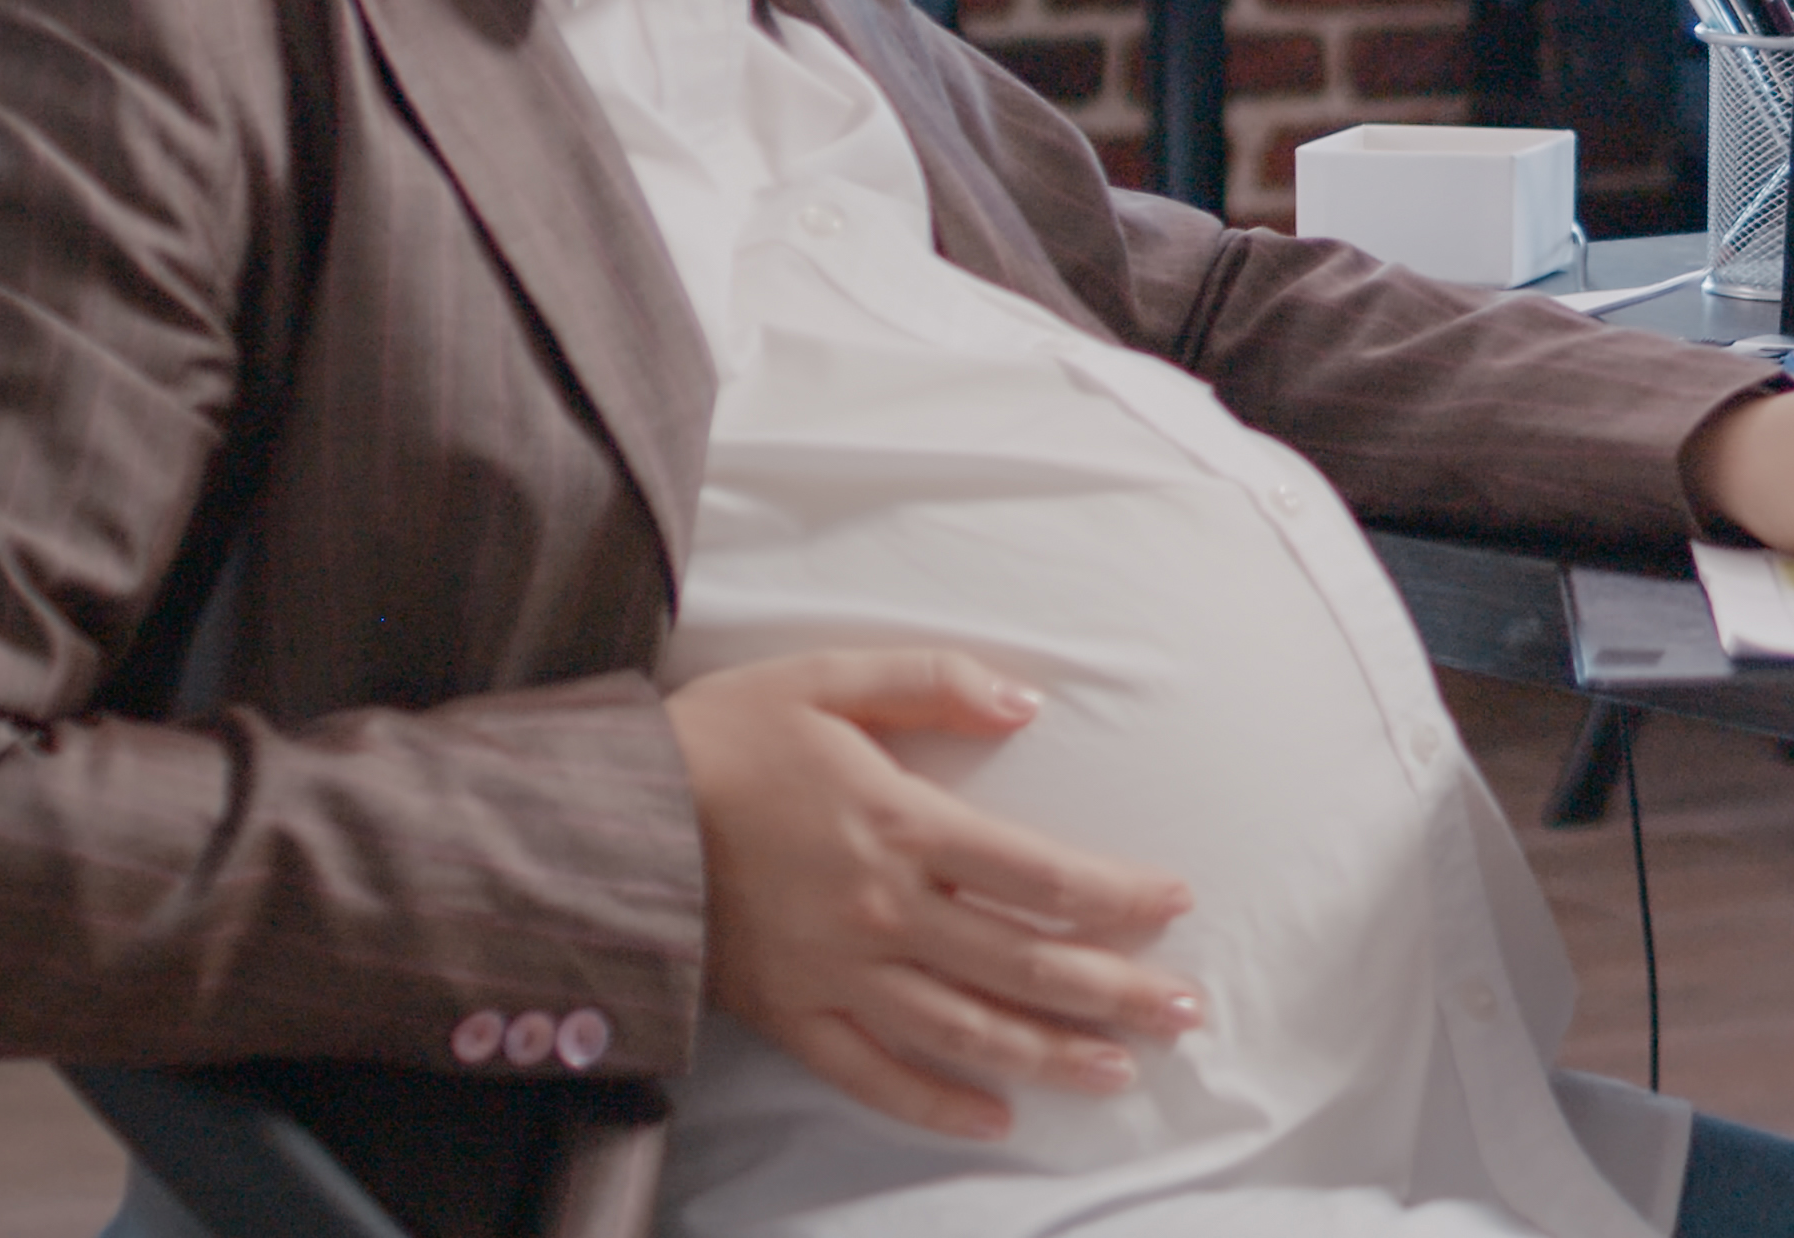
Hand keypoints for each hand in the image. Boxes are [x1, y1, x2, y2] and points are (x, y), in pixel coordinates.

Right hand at [666, 648, 1204, 1140]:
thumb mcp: (829, 676)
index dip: (1116, 897)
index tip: (1175, 904)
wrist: (608, 816)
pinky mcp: (791, 1017)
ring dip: (1050, 1055)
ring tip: (1118, 1072)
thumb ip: (935, 681)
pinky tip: (995, 1117)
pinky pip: (873, 1077)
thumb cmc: (724, 737)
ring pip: (965, 1031)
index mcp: (899, 825)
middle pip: (1023, 966)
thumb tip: (1027, 703)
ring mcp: (836, 975)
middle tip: (1185, 1013)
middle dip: (1115, 992)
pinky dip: (937, 1104)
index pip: (1038, 877)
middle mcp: (881, 913)